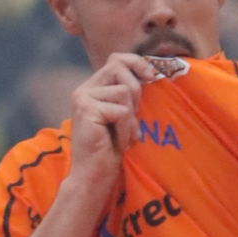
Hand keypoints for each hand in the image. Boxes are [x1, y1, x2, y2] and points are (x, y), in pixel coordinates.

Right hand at [67, 51, 179, 196]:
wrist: (96, 177)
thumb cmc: (113, 150)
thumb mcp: (125, 116)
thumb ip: (129, 94)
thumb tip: (154, 73)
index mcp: (93, 88)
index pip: (116, 59)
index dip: (136, 62)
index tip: (152, 77)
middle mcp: (84, 90)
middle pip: (118, 66)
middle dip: (136, 89)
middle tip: (135, 115)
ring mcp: (83, 98)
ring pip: (124, 91)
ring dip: (131, 117)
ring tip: (124, 135)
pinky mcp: (87, 110)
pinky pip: (122, 110)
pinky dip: (127, 128)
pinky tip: (119, 142)